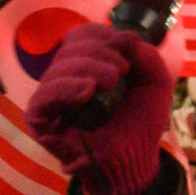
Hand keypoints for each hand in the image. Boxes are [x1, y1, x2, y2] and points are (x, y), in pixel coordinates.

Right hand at [25, 25, 174, 194]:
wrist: (135, 159)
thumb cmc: (140, 122)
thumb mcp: (155, 82)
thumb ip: (145, 55)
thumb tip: (125, 36)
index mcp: (87, 65)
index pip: (82, 36)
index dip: (104, 35)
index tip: (128, 45)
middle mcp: (66, 78)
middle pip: (70, 48)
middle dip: (99, 52)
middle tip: (121, 71)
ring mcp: (51, 99)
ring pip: (58, 68)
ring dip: (87, 68)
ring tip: (111, 82)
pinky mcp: (40, 120)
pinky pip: (43, 97)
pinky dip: (65, 88)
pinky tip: (87, 92)